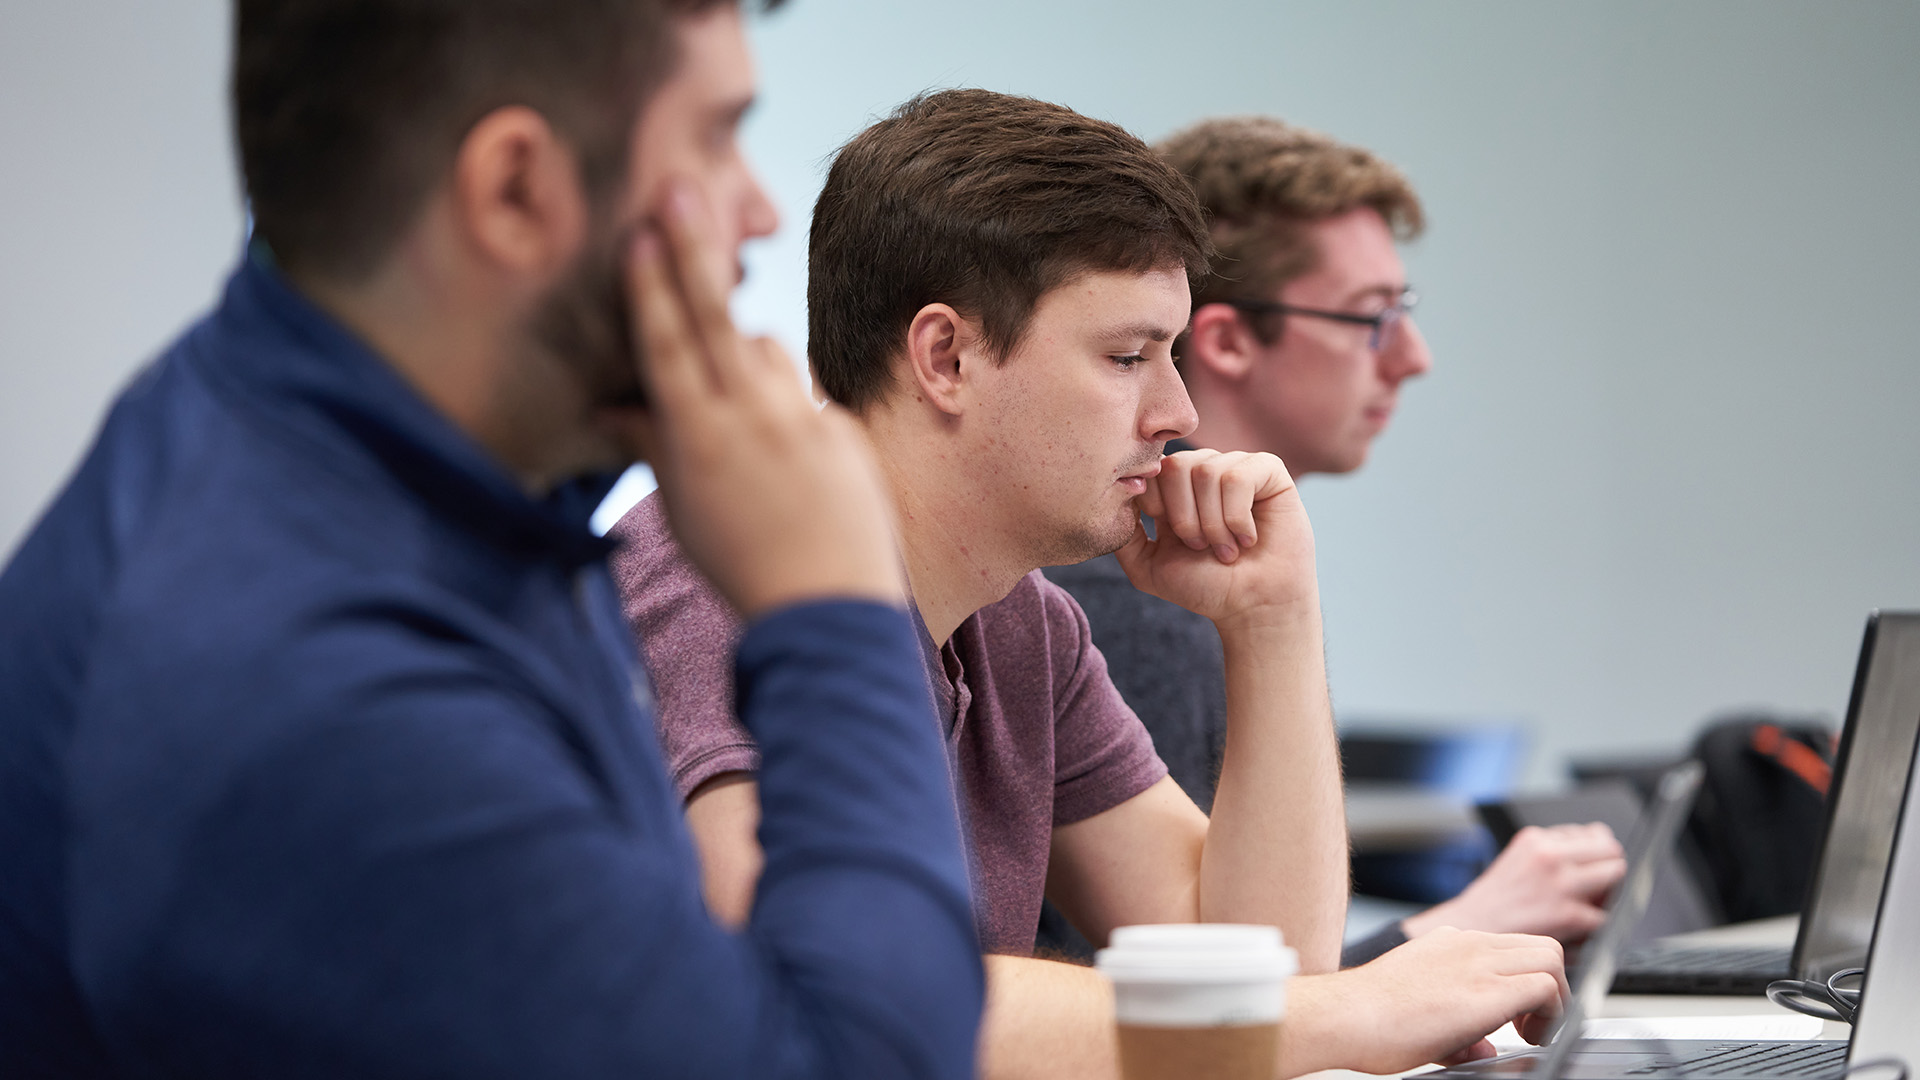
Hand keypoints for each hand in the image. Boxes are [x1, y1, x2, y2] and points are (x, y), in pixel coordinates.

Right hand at [619, 182, 903, 617]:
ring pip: (764, 350)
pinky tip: (789, 464)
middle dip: (693, 251)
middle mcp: (751, 418)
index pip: (668, 346)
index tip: (639, 235)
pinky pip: (803, 396)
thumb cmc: (743, 567)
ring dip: (743, 354)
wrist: (830, 608)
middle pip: (716, 316)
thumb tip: (614, 408)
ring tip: (737, 412)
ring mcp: (802, 420)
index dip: (652, 289)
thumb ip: (654, 448)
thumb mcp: (684, 512)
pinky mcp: (842, 429)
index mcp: (700, 438)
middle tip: (678, 190)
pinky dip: (786, 411)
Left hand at [1115, 449, 1316, 629]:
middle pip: (1175, 466)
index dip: (1156, 506)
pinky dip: (1238, 517)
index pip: (1149, 470)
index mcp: (1174, 488)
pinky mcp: (1268, 470)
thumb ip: (1122, 533)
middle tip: (1201, 547)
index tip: (1175, 540)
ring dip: (1214, 523)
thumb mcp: (1147, 565)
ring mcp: (1236, 466)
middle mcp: (1203, 470)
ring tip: (1227, 549)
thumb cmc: (1205, 587)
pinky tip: (1248, 538)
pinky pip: (1239, 476)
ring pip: (1207, 472)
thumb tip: (1113, 497)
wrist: (1253, 606)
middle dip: (1184, 517)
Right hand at [1279, 928, 1566, 1076]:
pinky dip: (1551, 1014)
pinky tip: (1528, 1038)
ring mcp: (1478, 962)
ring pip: (1553, 959)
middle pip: (1543, 946)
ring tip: (1533, 1033)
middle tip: (1531, 1025)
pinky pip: (1545, 987)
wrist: (1344, 1016)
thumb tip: (1482, 1047)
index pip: (1513, 947)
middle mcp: (1468, 944)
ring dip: (1555, 1000)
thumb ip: (1460, 1029)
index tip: (1520, 1014)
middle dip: (1551, 987)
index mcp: (1450, 944)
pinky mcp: (1486, 991)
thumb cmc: (1367, 1018)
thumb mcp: (1420, 1014)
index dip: (1527, 980)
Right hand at [1404, 823, 1625, 943]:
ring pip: (1615, 874)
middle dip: (1607, 869)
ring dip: (1606, 894)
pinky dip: (1593, 925)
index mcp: (1536, 839)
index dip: (1593, 856)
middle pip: (1609, 849)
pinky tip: (1573, 930)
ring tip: (1583, 908)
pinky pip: (1603, 915)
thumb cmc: (1495, 905)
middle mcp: (1549, 854)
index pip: (1592, 835)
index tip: (1586, 871)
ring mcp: (1560, 882)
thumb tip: (1596, 844)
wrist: (1471, 934)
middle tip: (1592, 891)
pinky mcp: (1568, 914)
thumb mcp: (1519, 862)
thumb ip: (1554, 853)